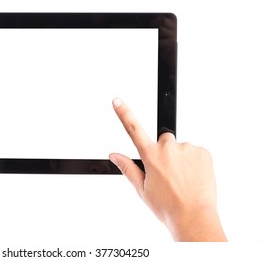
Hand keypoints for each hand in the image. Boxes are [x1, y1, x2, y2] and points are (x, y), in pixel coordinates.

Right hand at [109, 98, 225, 240]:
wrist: (194, 218)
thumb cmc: (167, 207)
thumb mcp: (142, 189)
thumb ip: (127, 168)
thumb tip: (114, 155)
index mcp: (151, 156)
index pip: (133, 129)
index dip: (124, 113)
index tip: (117, 100)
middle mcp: (168, 148)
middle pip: (163, 141)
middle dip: (164, 152)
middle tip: (168, 174)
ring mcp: (187, 149)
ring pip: (180, 148)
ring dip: (180, 159)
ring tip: (183, 180)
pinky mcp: (203, 152)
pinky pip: (195, 152)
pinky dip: (194, 162)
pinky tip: (193, 177)